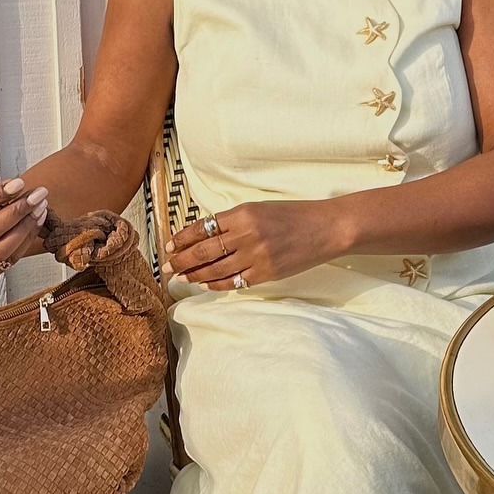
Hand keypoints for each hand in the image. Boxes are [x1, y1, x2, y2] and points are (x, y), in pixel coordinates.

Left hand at [163, 200, 342, 290]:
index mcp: (243, 214)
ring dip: (194, 274)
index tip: (170, 244)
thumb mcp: (260, 209)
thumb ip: (234, 221)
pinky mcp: (266, 273)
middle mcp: (246, 235)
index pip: (203, 227)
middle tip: (167, 266)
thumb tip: (205, 234)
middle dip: (182, 259)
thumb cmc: (293, 215)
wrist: (325, 228)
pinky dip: (216, 284)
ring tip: (181, 277)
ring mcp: (256, 256)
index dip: (183, 238)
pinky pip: (234, 282)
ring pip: (215, 269)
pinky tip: (205, 284)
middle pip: (204, 250)